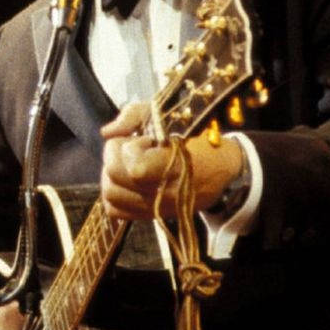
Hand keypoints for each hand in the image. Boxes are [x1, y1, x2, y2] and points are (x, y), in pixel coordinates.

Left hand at [100, 102, 243, 221]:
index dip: (129, 148)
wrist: (222, 166)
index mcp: (176, 165)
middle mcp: (166, 192)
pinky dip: (113, 195)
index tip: (143, 140)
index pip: (135, 168)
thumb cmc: (193, 136)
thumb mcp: (166, 114)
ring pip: (111, 196)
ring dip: (110, 175)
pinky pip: (116, 211)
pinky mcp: (152, 215)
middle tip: (128, 147)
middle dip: (114, 156)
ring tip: (125, 164)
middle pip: (115, 178)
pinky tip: (125, 180)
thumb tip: (107, 133)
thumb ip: (133, 116)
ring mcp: (158, 207)